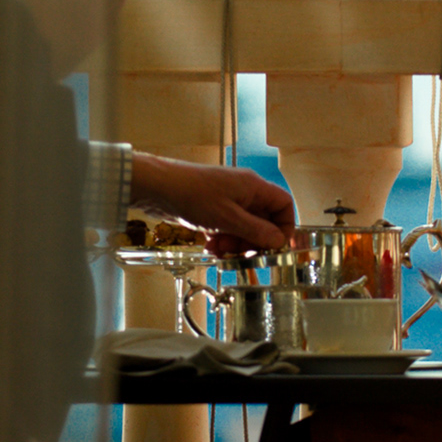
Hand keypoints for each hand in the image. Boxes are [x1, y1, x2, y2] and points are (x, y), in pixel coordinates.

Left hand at [128, 154, 294, 252]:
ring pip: (243, 228)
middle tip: (243, 254)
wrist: (157, 187)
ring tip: (220, 250)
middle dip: (254, 241)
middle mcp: (243, 193)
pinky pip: (225, 230)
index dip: (284, 227)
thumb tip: (279, 240)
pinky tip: (210, 247)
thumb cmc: (192, 194)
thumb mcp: (228, 218)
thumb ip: (256, 231)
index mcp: (253, 187)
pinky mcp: (211, 210)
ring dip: (235, 244)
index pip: (283, 205)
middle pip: (263, 221)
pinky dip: (221, 241)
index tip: (275, 246)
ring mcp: (226, 201)